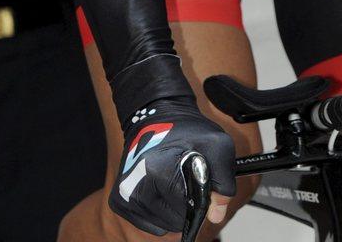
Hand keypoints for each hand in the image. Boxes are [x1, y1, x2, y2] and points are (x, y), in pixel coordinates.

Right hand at [110, 97, 235, 234]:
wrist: (158, 116)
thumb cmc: (188, 131)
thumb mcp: (217, 146)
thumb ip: (223, 181)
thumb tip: (217, 215)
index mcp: (157, 170)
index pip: (187, 210)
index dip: (201, 199)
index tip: (200, 180)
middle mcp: (134, 186)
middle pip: (174, 221)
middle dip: (186, 204)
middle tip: (187, 179)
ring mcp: (124, 196)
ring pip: (162, 226)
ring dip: (173, 209)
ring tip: (174, 181)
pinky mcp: (118, 201)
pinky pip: (149, 224)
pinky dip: (160, 213)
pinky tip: (162, 189)